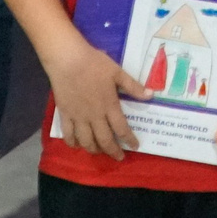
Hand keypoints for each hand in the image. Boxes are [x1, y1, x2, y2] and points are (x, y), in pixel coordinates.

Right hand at [47, 39, 143, 159]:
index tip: (135, 146)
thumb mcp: (117, 72)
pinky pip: (68, 134)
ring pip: (86, 141)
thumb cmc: (94, 64)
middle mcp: (94, 116)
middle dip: (113, 151)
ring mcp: (78, 117)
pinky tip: (76, 145)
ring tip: (99, 152)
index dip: (129, 140)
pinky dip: (73, 143)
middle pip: (104, 140)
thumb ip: (133, 86)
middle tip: (119, 157)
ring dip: (94, 150)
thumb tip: (151, 95)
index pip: (122, 129)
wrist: (68, 60)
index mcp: (109, 106)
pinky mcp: (65, 114)